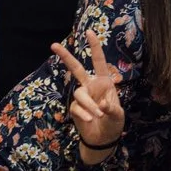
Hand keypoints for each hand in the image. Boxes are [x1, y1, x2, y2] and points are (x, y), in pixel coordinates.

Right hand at [51, 26, 125, 153]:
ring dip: (89, 105)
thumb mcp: (118, 115)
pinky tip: (91, 120)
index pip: (99, 62)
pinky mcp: (75, 108)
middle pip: (76, 69)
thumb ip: (111, 109)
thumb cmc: (114, 122)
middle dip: (65, 57)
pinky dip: (84, 113)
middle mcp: (91, 86)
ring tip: (97, 116)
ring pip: (80, 94)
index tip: (89, 32)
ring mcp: (82, 97)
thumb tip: (101, 104)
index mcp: (104, 82)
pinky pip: (76, 107)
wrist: (103, 139)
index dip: (95, 47)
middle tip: (53, 45)